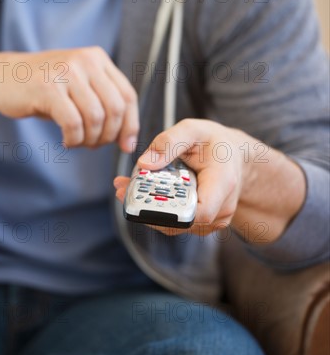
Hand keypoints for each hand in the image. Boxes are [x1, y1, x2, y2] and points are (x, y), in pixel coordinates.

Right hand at [0, 47, 138, 152]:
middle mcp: (85, 62)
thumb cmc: (40, 86)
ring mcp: (66, 73)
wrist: (0, 76)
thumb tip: (126, 139)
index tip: (126, 145)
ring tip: (77, 142)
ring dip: (89, 140)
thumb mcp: (76, 86)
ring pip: (95, 118)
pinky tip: (65, 140)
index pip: (127, 95)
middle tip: (94, 145)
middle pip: (115, 108)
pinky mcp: (48, 89)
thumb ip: (101, 103)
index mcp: (96, 59)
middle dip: (108, 136)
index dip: (131, 125)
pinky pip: (73, 124)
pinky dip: (73, 139)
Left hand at [113, 119, 249, 235]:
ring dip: (148, 210)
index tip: (145, 199)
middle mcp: (221, 207)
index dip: (171, 213)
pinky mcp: (201, 223)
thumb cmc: (213, 142)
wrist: (232, 156)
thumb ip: (169, 142)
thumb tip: (145, 163)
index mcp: (223, 183)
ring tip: (127, 187)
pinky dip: (156, 211)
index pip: (200, 212)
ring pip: (174, 225)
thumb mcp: (192, 130)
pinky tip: (141, 193)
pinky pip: (175, 223)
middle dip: (148, 208)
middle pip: (180, 221)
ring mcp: (212, 219)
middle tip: (123, 189)